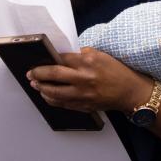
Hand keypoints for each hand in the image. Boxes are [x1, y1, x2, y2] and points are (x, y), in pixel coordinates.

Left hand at [26, 47, 153, 112]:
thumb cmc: (116, 71)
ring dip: (42, 88)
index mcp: (88, 61)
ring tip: (35, 84)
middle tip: (30, 73)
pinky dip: (52, 100)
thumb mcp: (100, 55)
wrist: (130, 92)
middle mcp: (84, 78)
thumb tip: (61, 56)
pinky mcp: (84, 106)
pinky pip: (62, 104)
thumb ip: (81, 55)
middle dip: (38, 74)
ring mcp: (83, 94)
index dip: (47, 59)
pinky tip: (47, 95)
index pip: (60, 58)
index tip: (39, 59)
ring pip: (54, 93)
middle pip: (53, 75)